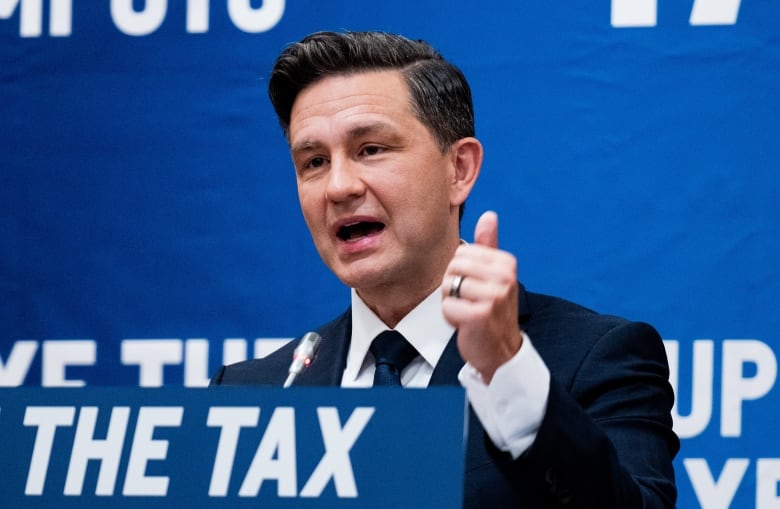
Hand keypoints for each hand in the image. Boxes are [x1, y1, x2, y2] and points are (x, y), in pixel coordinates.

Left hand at [441, 211, 523, 382]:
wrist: (501, 351)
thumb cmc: (493, 312)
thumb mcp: (495, 275)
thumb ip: (490, 244)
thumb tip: (488, 215)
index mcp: (506, 262)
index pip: (461, 252)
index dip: (461, 272)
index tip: (475, 288)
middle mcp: (504, 277)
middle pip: (453, 267)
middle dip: (454, 286)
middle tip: (470, 302)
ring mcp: (494, 296)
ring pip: (448, 286)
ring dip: (452, 303)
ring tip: (468, 312)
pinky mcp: (481, 315)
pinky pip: (447, 307)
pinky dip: (451, 319)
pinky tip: (466, 324)